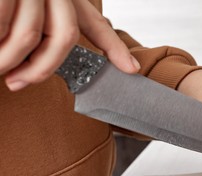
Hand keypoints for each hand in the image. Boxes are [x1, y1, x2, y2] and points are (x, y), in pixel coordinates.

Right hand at [0, 0, 139, 90]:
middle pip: (64, 37)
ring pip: (29, 36)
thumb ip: (46, 26)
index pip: (94, 24)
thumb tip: (39, 59)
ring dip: (9, 59)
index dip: (115, 49)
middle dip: (43, 69)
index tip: (132, 70)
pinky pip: (1, 24)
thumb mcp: (31, 6)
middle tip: (20, 84)